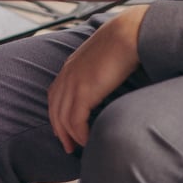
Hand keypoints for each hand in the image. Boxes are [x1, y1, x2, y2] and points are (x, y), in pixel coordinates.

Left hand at [47, 6, 148, 152]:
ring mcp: (73, 83)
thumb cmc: (122, 43)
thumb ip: (97, 70)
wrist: (127, 34)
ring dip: (69, 136)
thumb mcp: (102, 57)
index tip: (63, 129)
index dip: (57, 114)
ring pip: (62, 118)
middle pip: (55, 110)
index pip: (55, 95)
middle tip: (68, 147)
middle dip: (59, 131)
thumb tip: (105, 82)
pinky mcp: (84, 91)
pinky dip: (79, 134)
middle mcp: (67, 75)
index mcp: (70, 67)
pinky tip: (88, 141)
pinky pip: (75, 121)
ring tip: (78, 148)